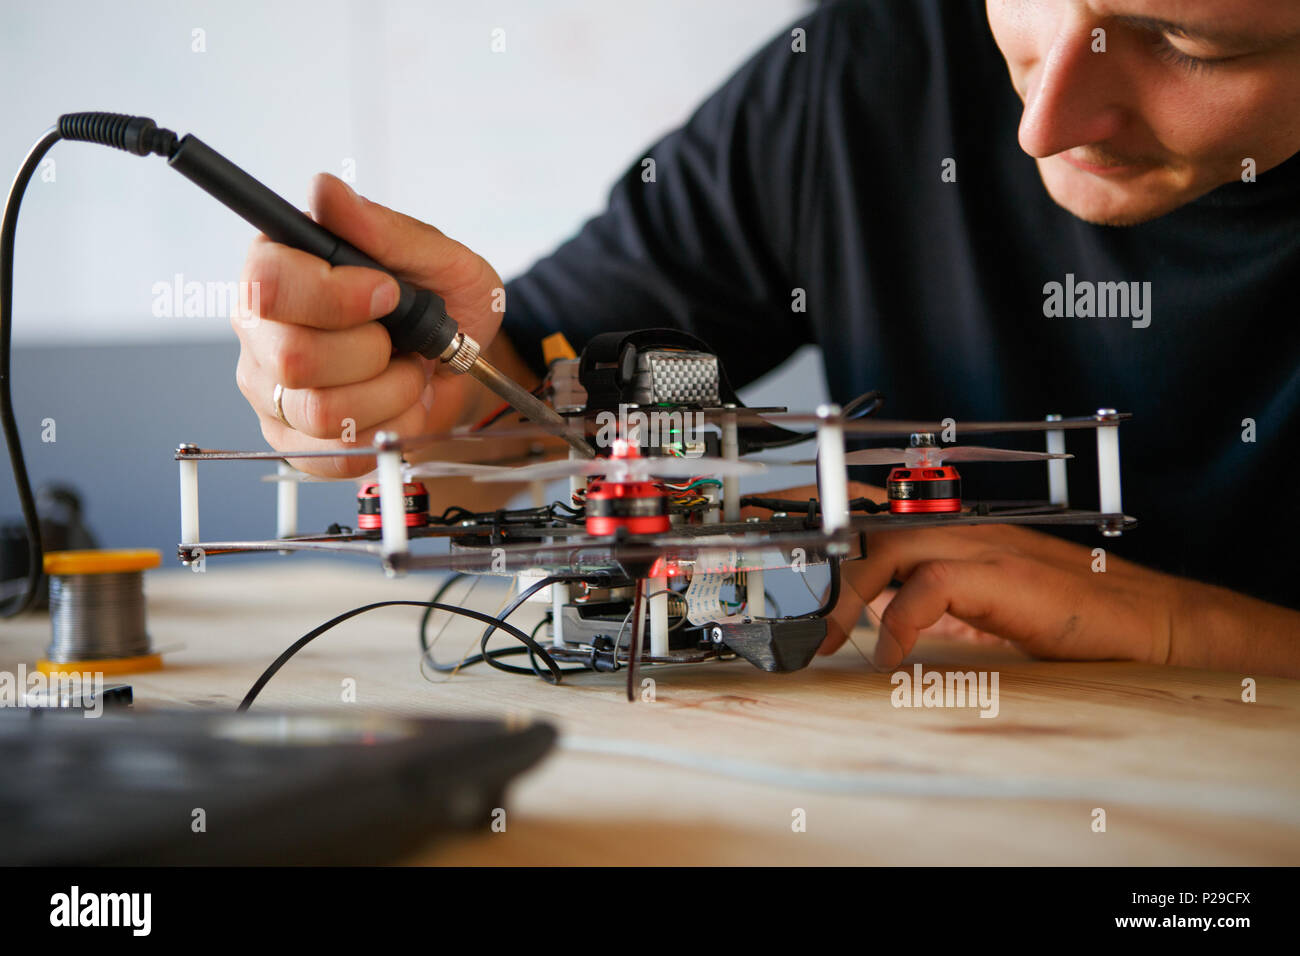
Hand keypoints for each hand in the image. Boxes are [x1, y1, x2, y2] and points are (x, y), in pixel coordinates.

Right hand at [232, 174, 506, 477]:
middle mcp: (260, 328)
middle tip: (399, 341)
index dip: (333, 295)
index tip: (386, 293)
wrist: (466, 367)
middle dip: (371, 352)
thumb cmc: (445, 306)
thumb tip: (325, 190)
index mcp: (280, 267)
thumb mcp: (439, 258)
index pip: (267, 283)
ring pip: (318, 410)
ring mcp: (270, 388)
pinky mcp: (292, 439)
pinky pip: (334, 452)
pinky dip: (387, 430)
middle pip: (292, 355)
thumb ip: (383, 229)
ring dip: (388, 394)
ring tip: (406, 373)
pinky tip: (396, 406)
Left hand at [823, 522, 1177, 669]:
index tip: (774, 529)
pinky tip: (893, 656)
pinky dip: (902, 621)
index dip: (820, 512)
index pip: (876, 509)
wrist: (1148, 623)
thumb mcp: (984, 609)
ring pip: (892, 546)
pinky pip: (933, 584)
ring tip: (829, 640)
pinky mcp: (1006, 576)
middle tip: (796, 615)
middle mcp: (965, 530)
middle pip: (870, 526)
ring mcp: (986, 547)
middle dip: (822, 563)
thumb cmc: (1066, 618)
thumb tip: (880, 624)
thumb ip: (934, 607)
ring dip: (849, 595)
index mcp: (956, 534)